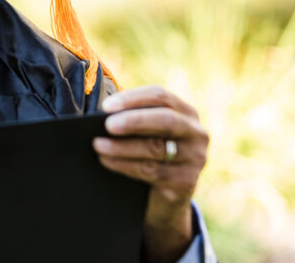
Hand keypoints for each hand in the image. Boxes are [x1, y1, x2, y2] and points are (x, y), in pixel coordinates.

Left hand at [93, 85, 208, 262]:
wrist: (164, 197)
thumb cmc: (148, 153)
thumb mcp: (145, 132)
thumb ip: (133, 119)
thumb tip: (102, 114)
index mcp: (185, 112)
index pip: (161, 96)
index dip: (133, 98)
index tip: (106, 106)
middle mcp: (196, 133)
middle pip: (166, 120)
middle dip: (134, 121)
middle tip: (107, 125)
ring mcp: (195, 158)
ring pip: (156, 148)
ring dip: (122, 146)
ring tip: (98, 145)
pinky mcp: (187, 182)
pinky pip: (153, 171)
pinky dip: (125, 165)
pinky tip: (107, 161)